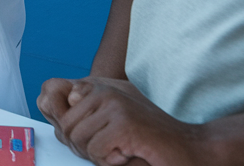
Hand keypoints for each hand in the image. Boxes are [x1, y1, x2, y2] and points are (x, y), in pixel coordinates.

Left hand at [43, 76, 198, 164]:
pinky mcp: (124, 123)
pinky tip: (131, 154)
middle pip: (66, 128)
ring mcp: (114, 104)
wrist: (192, 149)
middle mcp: (104, 90)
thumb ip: (83, 112)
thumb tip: (51, 104)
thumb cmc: (151, 140)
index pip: (55, 108)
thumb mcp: (111, 121)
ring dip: (100, 156)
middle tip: (114, 150)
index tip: (101, 139)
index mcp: (98, 86)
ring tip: (124, 150)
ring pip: (79, 140)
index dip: (73, 134)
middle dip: (86, 148)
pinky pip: (97, 151)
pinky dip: (112, 161)